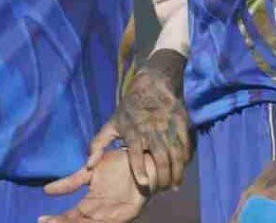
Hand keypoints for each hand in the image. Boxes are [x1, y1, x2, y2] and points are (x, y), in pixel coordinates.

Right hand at [39, 150, 153, 222]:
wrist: (142, 159)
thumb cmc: (118, 164)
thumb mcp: (88, 173)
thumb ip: (70, 182)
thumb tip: (46, 190)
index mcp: (91, 204)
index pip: (71, 216)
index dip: (57, 219)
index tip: (40, 220)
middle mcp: (100, 213)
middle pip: (78, 222)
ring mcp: (112, 215)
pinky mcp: (125, 215)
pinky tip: (83, 222)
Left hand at [88, 61, 190, 192]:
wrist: (152, 86)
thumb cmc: (129, 109)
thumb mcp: (111, 124)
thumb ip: (98, 145)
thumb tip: (89, 165)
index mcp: (133, 133)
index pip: (136, 154)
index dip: (140, 170)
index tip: (144, 185)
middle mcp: (152, 132)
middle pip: (160, 159)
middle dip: (163, 177)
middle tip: (163, 190)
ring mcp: (169, 129)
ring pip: (176, 156)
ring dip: (177, 173)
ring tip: (174, 185)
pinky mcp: (181, 125)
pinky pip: (186, 147)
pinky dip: (186, 160)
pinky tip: (183, 168)